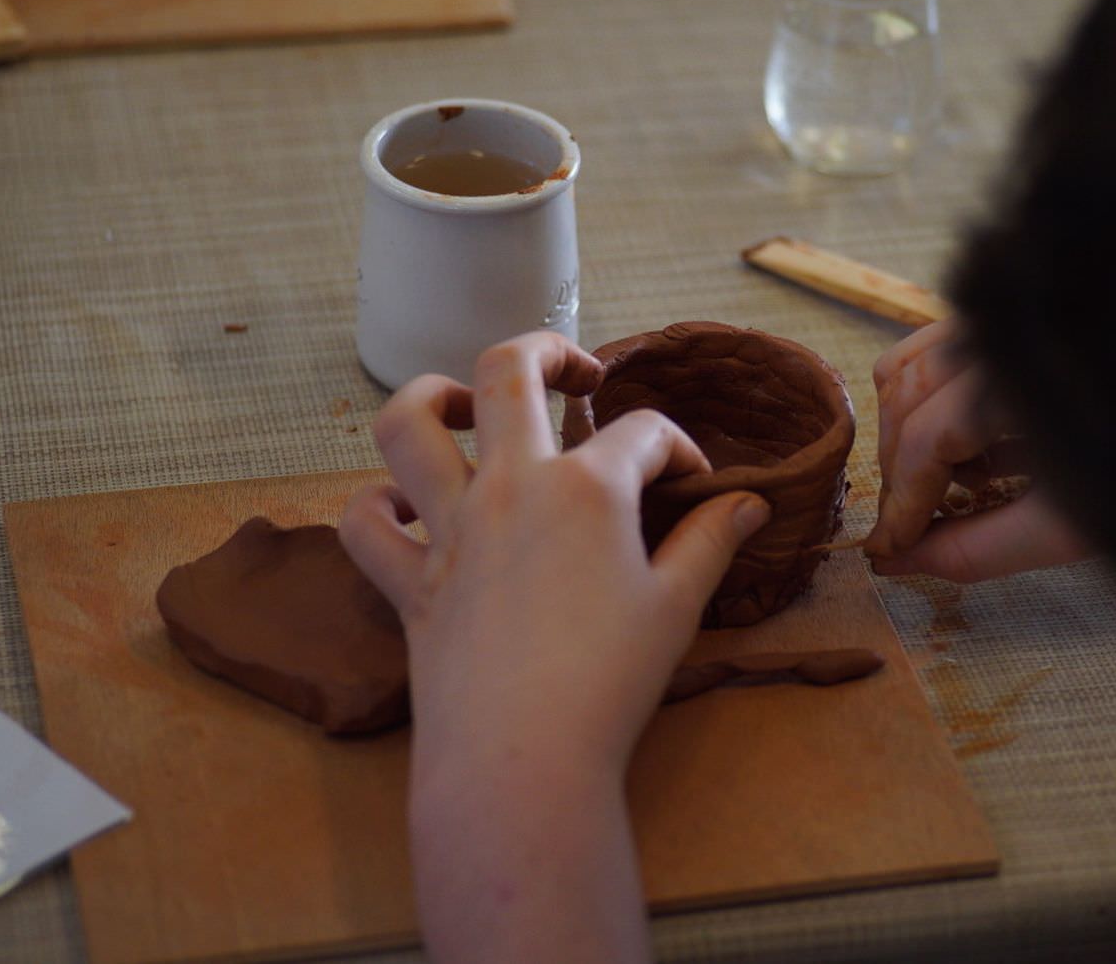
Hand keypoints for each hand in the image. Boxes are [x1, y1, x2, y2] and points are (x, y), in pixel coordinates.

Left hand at [337, 331, 767, 961]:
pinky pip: (366, 522)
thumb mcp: (678, 607)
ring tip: (464, 405)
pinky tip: (407, 508)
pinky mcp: (409, 580)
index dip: (678, 448)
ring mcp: (450, 529)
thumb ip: (710, 541)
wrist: (523, 763)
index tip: (694, 483)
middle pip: (509, 371)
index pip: (642, 432)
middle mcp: (511, 486)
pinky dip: (378, 506)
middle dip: (548, 352)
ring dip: (433, 396)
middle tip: (575, 375)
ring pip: (409, 422)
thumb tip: (749, 503)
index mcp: (588, 487)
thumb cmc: (611, 685)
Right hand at [864, 320, 1088, 580]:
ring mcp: (998, 315)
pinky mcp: (1001, 315)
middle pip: (905, 401)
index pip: (927, 440)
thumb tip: (903, 563)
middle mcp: (1001, 331)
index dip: (901, 503)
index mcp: (1020, 379)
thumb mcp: (1068, 526)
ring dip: (906, 433)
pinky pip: (930, 348)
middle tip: (910, 530)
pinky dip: (925, 398)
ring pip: (907, 368)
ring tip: (945, 488)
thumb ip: (979, 547)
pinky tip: (967, 446)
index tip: (887, 550)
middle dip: (899, 472)